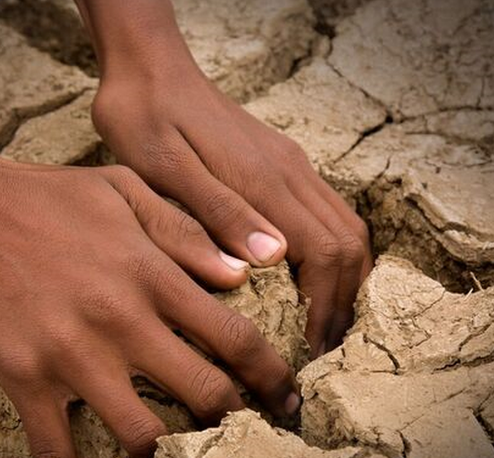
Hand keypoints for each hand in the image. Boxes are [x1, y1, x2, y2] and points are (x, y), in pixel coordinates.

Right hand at [0, 147, 299, 457]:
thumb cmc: (40, 192)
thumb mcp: (122, 189)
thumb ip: (185, 230)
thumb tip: (243, 273)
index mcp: (151, 272)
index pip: (233, 335)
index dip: (271, 374)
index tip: (287, 396)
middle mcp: (122, 319)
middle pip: (203, 392)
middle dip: (237, 422)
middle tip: (249, 439)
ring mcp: (72, 353)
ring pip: (142, 433)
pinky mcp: (22, 376)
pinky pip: (54, 449)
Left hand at [91, 65, 373, 355]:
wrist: (147, 67)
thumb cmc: (145, 119)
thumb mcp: (165, 168)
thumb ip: (220, 212)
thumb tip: (273, 259)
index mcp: (266, 180)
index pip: (325, 254)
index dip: (324, 307)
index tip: (310, 352)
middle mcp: (291, 173)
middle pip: (349, 244)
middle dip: (343, 302)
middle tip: (322, 352)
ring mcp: (291, 166)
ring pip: (346, 227)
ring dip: (344, 280)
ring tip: (321, 327)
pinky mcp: (282, 163)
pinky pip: (327, 214)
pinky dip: (332, 255)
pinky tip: (307, 281)